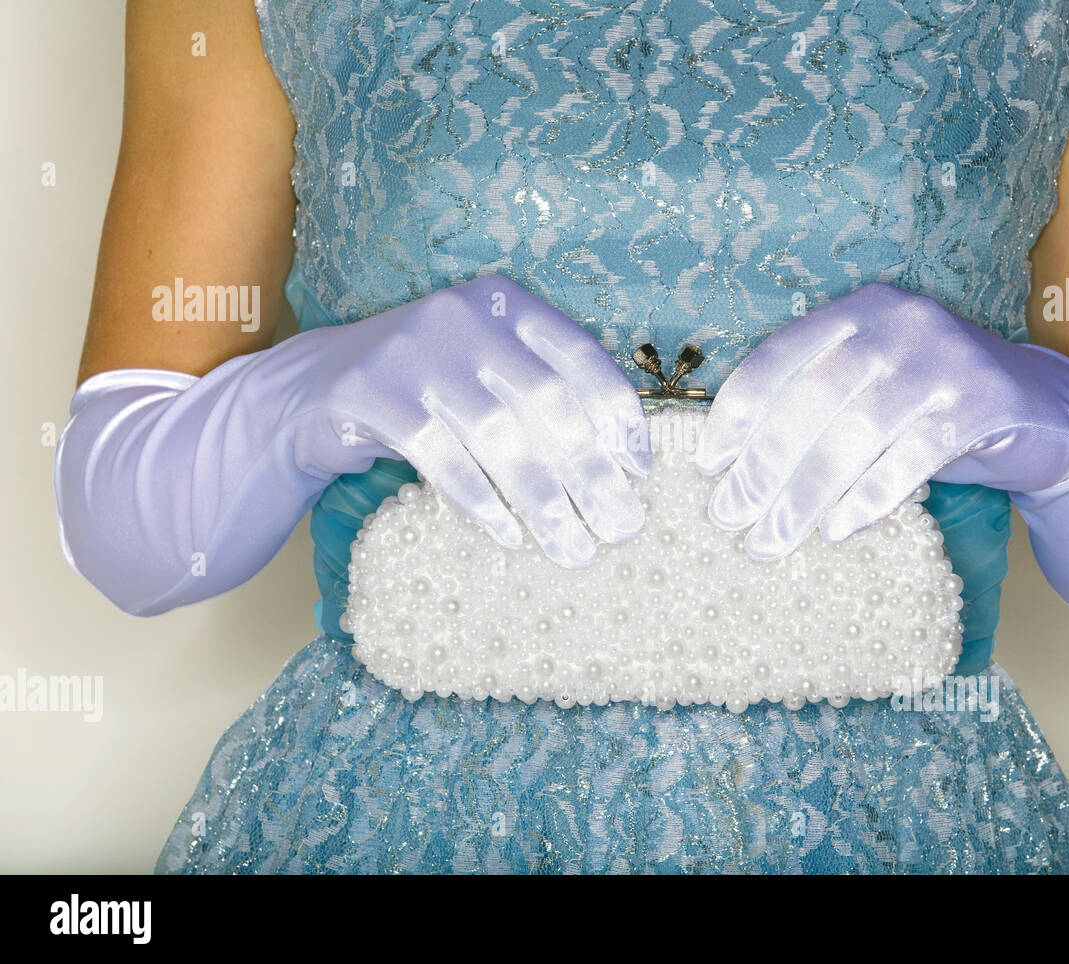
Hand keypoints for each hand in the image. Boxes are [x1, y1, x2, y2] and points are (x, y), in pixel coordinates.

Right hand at [55, 274, 650, 616]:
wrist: (305, 395)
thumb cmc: (422, 396)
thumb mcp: (484, 381)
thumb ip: (540, 401)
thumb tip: (620, 465)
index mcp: (502, 304)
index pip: (579, 356)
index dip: (616, 415)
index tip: (641, 472)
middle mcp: (460, 315)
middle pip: (544, 401)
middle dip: (587, 472)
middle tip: (620, 527)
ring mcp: (411, 348)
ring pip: (495, 433)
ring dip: (540, 498)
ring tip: (572, 549)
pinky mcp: (368, 390)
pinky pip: (437, 454)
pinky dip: (477, 500)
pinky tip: (506, 536)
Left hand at [693, 282, 1068, 559]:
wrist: (1047, 413)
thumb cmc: (931, 410)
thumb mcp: (869, 389)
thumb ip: (815, 404)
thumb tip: (732, 469)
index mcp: (857, 309)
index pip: (778, 357)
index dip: (736, 415)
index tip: (707, 466)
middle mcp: (898, 321)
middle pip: (811, 399)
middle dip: (763, 466)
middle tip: (730, 517)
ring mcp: (945, 357)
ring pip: (855, 431)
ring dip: (806, 494)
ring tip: (773, 539)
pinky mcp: (984, 400)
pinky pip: (912, 456)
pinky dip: (869, 496)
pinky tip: (838, 529)